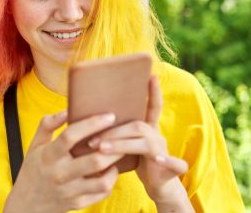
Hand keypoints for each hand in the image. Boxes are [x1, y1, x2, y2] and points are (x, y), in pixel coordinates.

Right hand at [3, 111, 123, 212]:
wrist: (26, 204)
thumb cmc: (34, 168)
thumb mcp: (35, 144)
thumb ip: (48, 124)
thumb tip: (67, 110)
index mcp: (49, 155)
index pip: (71, 136)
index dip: (92, 124)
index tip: (110, 116)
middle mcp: (60, 174)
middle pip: (94, 160)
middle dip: (113, 146)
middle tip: (122, 135)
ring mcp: (70, 191)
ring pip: (102, 180)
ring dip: (115, 165)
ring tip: (118, 152)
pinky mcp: (78, 204)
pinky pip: (102, 192)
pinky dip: (110, 180)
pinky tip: (110, 169)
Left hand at [89, 76, 191, 206]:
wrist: (158, 188)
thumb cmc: (137, 163)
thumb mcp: (126, 146)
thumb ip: (116, 134)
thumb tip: (90, 122)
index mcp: (147, 129)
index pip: (151, 107)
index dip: (153, 92)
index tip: (151, 75)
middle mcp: (157, 136)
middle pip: (137, 126)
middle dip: (114, 131)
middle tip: (93, 140)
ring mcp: (164, 151)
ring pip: (147, 142)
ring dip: (122, 145)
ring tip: (101, 149)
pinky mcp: (172, 168)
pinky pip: (174, 163)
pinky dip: (168, 161)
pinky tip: (159, 160)